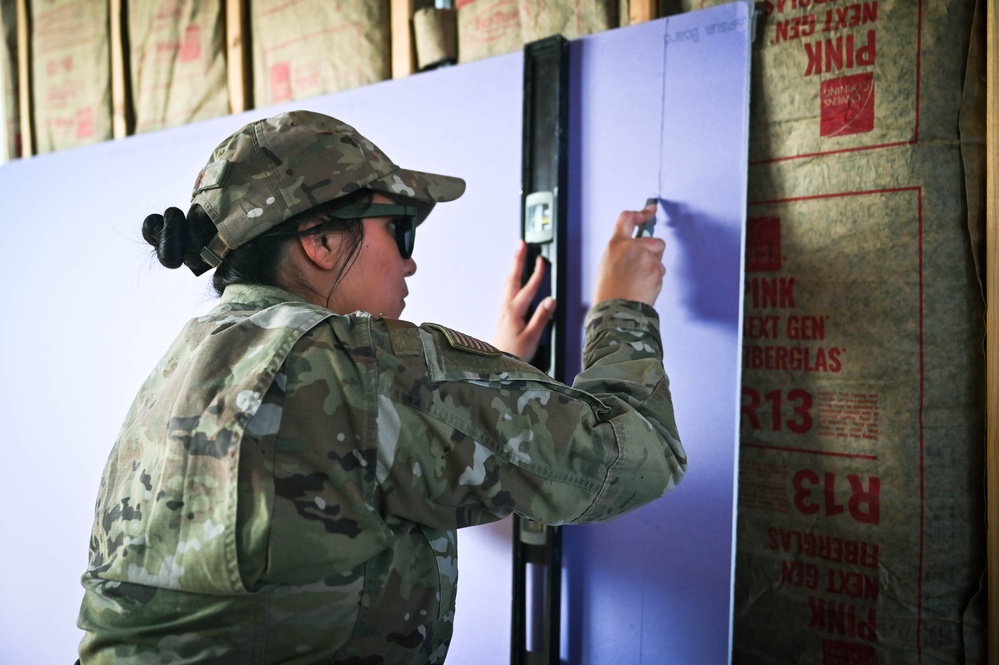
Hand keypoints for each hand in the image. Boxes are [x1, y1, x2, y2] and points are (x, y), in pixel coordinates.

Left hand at [493, 241, 555, 361]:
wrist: (496, 364)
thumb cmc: (514, 353)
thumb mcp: (531, 337)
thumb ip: (541, 318)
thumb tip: (550, 301)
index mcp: (514, 311)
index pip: (529, 288)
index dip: (537, 273)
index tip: (542, 260)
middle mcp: (506, 307)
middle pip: (513, 278)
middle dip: (518, 260)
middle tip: (521, 244)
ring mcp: (503, 310)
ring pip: (508, 283)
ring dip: (513, 267)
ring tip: (517, 254)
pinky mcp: (502, 314)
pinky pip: (507, 290)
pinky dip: (511, 279)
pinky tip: (512, 278)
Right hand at [593, 203, 665, 305]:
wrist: (616, 311)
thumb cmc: (608, 293)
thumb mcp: (607, 265)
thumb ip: (622, 253)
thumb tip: (637, 251)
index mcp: (616, 244)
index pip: (628, 219)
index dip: (641, 213)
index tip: (650, 210)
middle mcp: (632, 247)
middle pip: (655, 241)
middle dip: (654, 253)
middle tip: (643, 268)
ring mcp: (647, 259)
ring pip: (659, 259)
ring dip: (654, 268)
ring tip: (639, 283)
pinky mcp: (657, 271)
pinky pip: (660, 273)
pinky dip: (655, 281)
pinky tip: (643, 289)